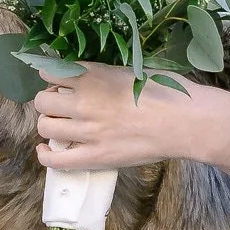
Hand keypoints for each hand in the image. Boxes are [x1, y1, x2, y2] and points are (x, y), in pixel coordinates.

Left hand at [32, 61, 189, 174]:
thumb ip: (103, 73)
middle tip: (62, 105)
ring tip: (61, 125)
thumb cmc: (167, 91)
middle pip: (42, 101)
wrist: (186, 122)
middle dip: (49, 101)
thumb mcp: (132, 69)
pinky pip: (55, 160)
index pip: (51, 72)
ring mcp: (87, 131)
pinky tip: (48, 149)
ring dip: (49, 124)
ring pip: (45, 127)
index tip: (61, 83)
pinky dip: (45, 154)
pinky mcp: (95, 157)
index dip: (53, 77)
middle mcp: (84, 102)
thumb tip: (85, 77)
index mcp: (93, 76)